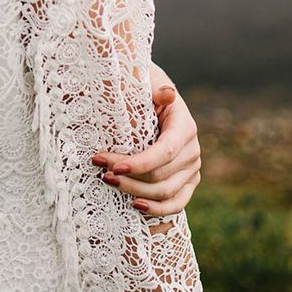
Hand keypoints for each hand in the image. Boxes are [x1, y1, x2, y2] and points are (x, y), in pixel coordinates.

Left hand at [91, 62, 202, 217]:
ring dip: (135, 191)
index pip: (166, 151)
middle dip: (128, 176)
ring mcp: (191, 169)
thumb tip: (167, 94)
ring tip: (107, 181)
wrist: (150, 99)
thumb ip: (154, 89)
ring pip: (165, 192)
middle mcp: (192, 150)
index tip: (113, 166)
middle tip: (100, 169)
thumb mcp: (148, 83)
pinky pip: (176, 204)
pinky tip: (134, 205)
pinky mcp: (186, 183)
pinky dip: (157, 209)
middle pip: (161, 175)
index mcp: (185, 125)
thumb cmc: (143, 90)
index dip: (141, 163)